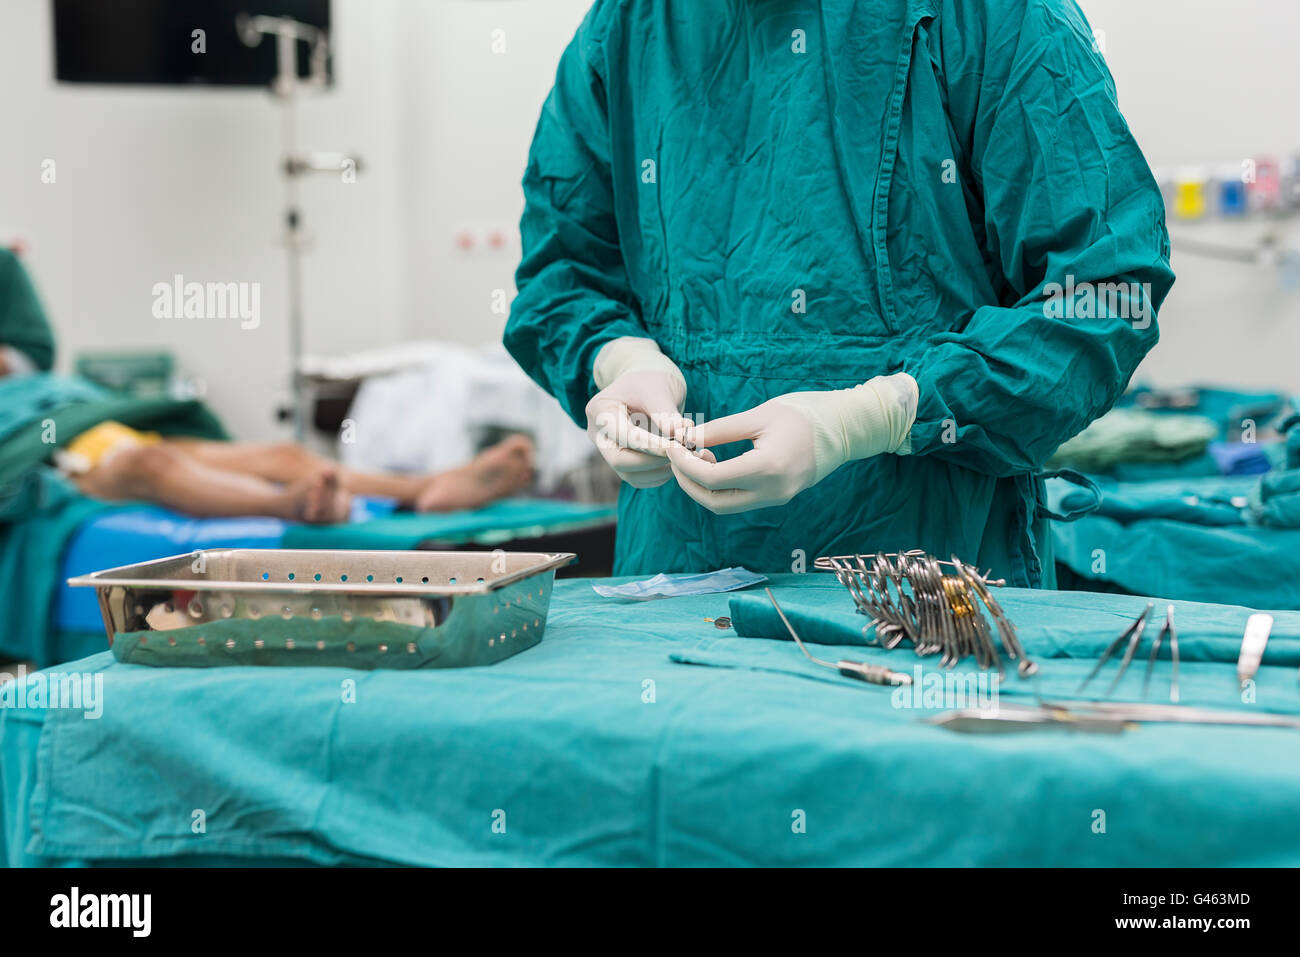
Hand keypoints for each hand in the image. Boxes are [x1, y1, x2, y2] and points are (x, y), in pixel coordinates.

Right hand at [585, 338, 690, 487]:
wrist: (646, 385)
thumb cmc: (650, 381)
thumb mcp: (657, 389)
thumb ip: (666, 413)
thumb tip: (679, 435)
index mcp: (600, 411)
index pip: (623, 436)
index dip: (650, 445)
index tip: (677, 446)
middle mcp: (598, 434)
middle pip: (619, 461)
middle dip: (652, 461)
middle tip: (681, 454)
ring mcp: (608, 450)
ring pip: (628, 474)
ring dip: (658, 471)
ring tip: (682, 456)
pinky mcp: (621, 461)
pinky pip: (637, 479)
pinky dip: (658, 475)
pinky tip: (676, 462)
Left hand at [666, 373, 917, 513]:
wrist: (846, 427)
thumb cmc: (804, 413)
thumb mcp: (758, 416)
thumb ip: (721, 430)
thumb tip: (685, 438)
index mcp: (767, 468)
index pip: (712, 477)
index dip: (685, 464)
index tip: (671, 446)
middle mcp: (773, 491)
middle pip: (715, 502)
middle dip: (688, 482)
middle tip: (675, 456)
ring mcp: (778, 498)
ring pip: (727, 506)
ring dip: (703, 486)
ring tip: (694, 455)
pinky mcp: (779, 497)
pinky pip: (741, 500)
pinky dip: (721, 486)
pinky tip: (714, 461)